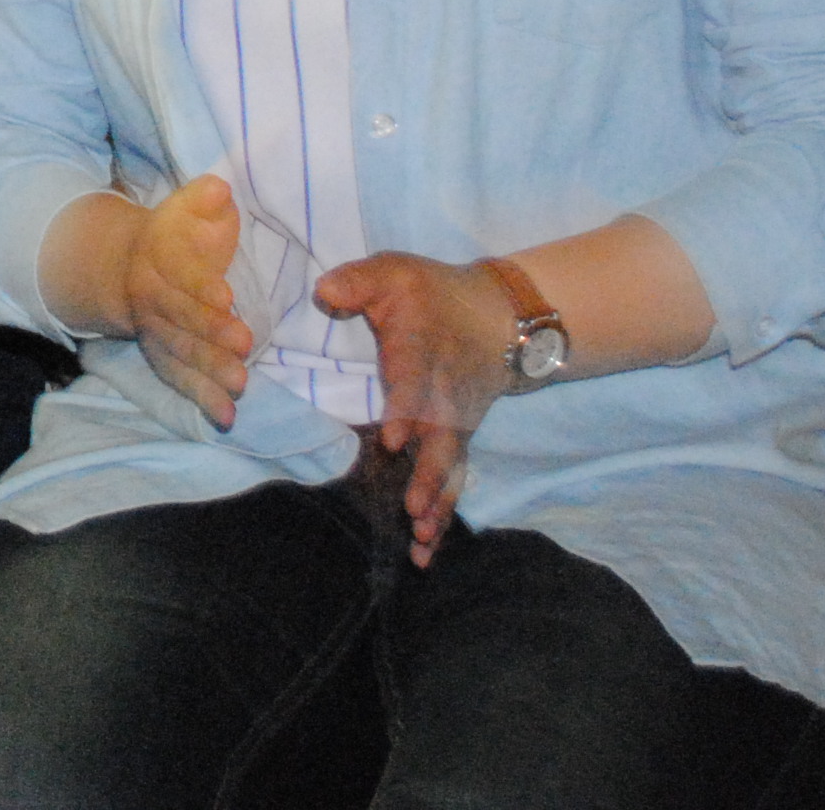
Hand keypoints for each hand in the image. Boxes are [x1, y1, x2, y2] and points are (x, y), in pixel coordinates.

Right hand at [121, 175, 250, 426]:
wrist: (126, 265)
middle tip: (244, 345)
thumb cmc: (177, 235)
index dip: (200, 286)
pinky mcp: (163, 357)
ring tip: (241, 384)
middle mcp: (151, 296)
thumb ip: (205, 198)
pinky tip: (226, 418)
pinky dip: (201, 399)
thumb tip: (218, 189)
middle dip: (210, 333)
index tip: (227, 298)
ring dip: (208, 370)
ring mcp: (155, 330)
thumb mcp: (188, 207)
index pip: (179, 273)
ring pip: (178, 352)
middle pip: (178, 317)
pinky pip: (179, 380)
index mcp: (158, 255)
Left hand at [314, 252, 521, 562]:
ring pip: (448, 469)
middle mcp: (444, 398)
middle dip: (428, 475)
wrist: (498, 317)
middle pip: (440, 441)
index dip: (408, 409)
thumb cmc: (432, 294)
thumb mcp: (395, 272)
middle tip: (413, 508)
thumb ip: (359, 281)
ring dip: (436, 505)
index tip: (394, 438)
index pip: (418, 384)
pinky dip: (441, 515)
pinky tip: (423, 551)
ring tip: (420, 540)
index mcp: (424, 355)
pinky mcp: (457, 441)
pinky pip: (451, 481)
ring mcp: (455, 424)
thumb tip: (326, 292)